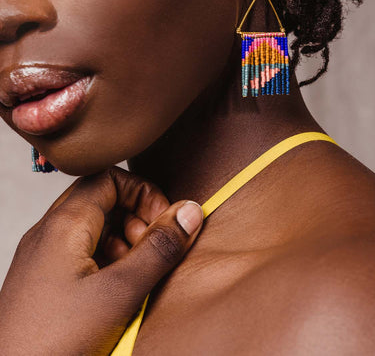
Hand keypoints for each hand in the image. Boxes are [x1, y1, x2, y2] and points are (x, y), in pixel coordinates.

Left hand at [0, 166, 203, 354]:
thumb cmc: (54, 342)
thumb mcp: (120, 293)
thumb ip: (159, 248)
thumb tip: (189, 211)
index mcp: (65, 224)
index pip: (110, 177)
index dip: (143, 193)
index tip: (163, 221)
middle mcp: (50, 232)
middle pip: (102, 199)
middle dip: (135, 218)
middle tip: (152, 249)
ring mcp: (44, 256)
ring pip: (93, 227)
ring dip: (123, 241)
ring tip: (136, 274)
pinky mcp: (44, 279)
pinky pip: (81, 253)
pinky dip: (107, 261)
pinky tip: (117, 291)